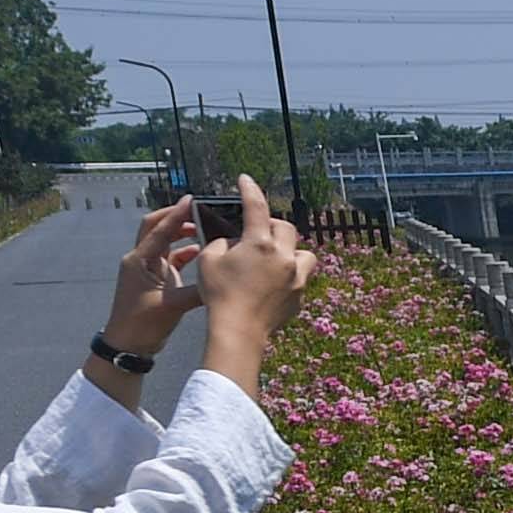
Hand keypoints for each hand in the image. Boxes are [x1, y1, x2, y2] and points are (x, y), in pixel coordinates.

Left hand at [101, 198, 199, 356]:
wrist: (127, 346)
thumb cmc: (142, 325)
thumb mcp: (172, 306)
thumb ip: (198, 290)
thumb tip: (224, 277)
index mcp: (139, 261)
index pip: (159, 230)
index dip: (176, 214)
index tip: (193, 200)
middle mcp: (141, 260)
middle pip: (156, 228)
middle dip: (175, 217)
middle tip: (198, 210)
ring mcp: (147, 269)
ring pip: (164, 242)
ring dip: (181, 233)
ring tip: (204, 228)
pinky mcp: (156, 280)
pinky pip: (171, 259)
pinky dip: (186, 253)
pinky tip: (202, 252)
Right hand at [187, 177, 311, 389]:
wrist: (238, 332)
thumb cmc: (219, 295)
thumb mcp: (209, 261)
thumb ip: (222, 243)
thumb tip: (233, 242)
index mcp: (260, 243)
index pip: (256, 207)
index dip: (249, 189)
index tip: (245, 179)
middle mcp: (283, 256)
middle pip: (286, 228)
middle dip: (271, 226)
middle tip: (256, 233)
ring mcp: (296, 277)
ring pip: (304, 253)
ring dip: (290, 251)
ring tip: (274, 259)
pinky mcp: (299, 296)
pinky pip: (299, 278)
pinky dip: (289, 276)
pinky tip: (273, 284)